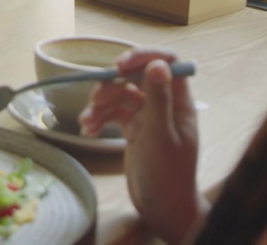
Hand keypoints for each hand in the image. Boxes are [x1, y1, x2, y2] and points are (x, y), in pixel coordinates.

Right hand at [79, 49, 207, 244]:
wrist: (162, 208)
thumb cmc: (168, 174)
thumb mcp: (161, 135)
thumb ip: (159, 99)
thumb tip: (158, 63)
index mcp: (179, 102)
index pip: (166, 63)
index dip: (143, 57)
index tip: (118, 65)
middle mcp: (163, 104)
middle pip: (136, 77)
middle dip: (113, 84)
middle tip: (95, 97)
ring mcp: (147, 117)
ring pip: (120, 96)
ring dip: (101, 103)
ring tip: (87, 121)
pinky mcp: (133, 130)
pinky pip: (113, 114)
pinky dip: (100, 118)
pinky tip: (88, 131)